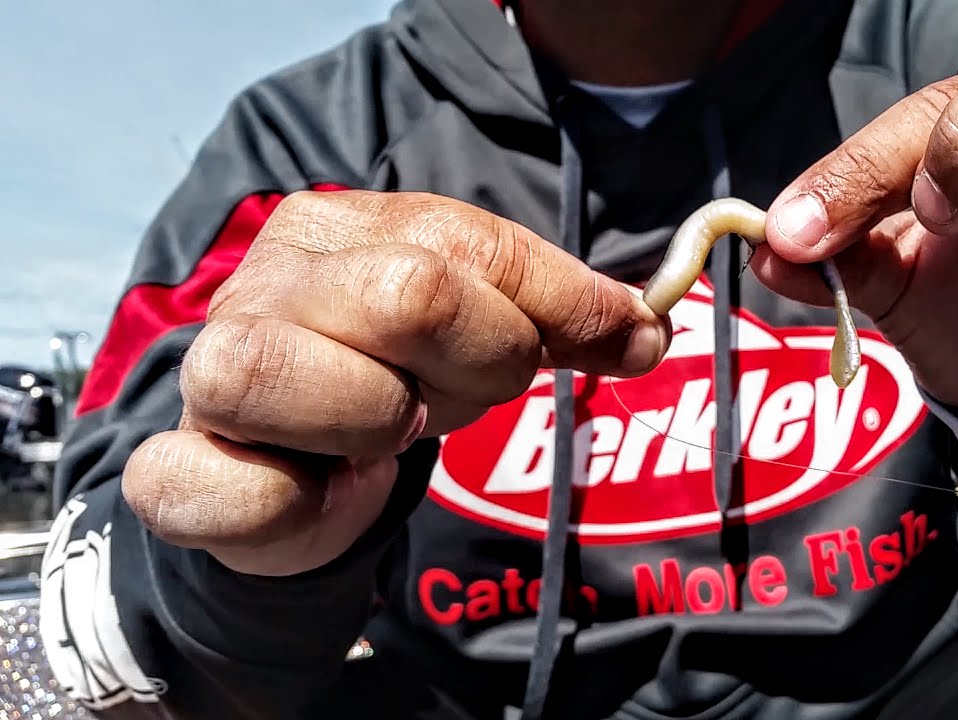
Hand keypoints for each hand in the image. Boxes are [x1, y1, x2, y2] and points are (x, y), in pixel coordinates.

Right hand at [121, 190, 669, 575]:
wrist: (278, 466)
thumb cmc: (385, 377)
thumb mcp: (477, 325)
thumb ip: (557, 314)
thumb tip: (649, 327)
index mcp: (337, 229)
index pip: (475, 246)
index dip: (563, 301)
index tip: (623, 337)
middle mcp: (267, 284)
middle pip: (418, 296)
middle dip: (481, 362)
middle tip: (455, 393)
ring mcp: (213, 376)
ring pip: (350, 392)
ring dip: (391, 427)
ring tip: (380, 430)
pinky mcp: (183, 471)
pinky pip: (243, 491)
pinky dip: (295, 505)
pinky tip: (311, 492)